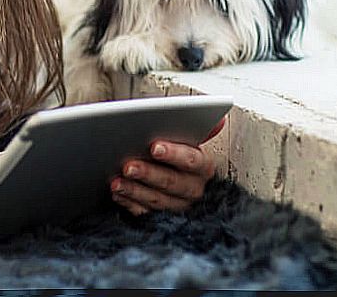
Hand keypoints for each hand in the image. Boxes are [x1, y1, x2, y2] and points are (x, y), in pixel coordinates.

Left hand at [109, 116, 224, 215]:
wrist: (173, 174)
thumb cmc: (177, 151)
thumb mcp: (187, 138)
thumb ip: (197, 127)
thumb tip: (220, 120)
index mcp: (203, 166)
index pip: (192, 160)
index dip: (174, 154)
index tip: (154, 147)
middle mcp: (194, 188)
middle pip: (172, 182)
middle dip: (148, 173)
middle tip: (129, 166)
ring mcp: (178, 205)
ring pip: (157, 200)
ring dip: (135, 190)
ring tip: (117, 181)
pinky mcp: (161, 216)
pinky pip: (144, 213)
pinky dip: (129, 202)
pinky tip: (117, 193)